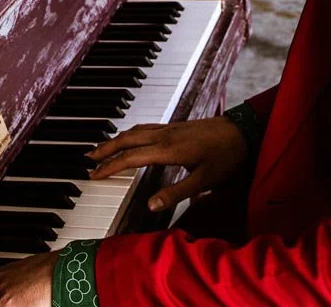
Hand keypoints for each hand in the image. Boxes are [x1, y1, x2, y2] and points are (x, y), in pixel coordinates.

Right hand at [86, 117, 249, 212]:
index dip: (111, 167)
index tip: (94, 175)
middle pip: (127, 139)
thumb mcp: (204, 180)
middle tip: (88, 158)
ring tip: (103, 148)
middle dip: (105, 149)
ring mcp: (170, 128)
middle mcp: (165, 135)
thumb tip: (151, 204)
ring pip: (135, 131)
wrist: (243, 131)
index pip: (131, 158)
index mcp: (168, 149)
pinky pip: (145, 127)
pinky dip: (130, 133)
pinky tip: (131, 138)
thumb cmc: (226, 156)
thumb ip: (177, 193)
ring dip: (116, 139)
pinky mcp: (176, 126)